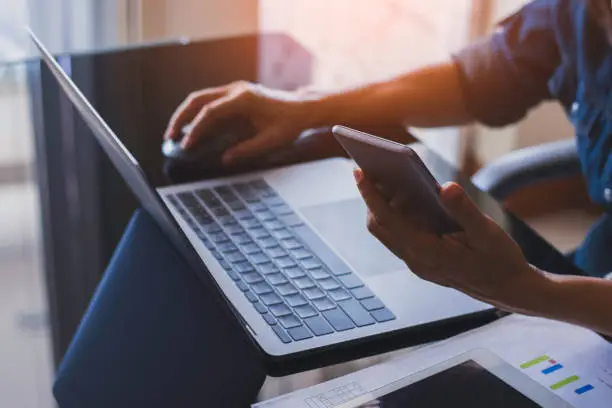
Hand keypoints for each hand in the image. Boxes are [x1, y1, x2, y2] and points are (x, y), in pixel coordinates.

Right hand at [164, 81, 317, 164]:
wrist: (303, 108)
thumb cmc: (290, 123)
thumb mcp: (271, 141)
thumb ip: (247, 150)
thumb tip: (225, 159)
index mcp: (243, 99)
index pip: (210, 112)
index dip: (195, 129)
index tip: (186, 144)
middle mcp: (236, 91)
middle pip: (198, 99)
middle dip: (180, 117)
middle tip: (170, 136)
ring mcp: (235, 90)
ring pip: (201, 98)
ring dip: (186, 114)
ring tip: (175, 133)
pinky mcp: (236, 95)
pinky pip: (210, 101)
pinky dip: (197, 113)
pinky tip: (193, 129)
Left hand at [354, 169, 550, 311]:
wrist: (510, 290)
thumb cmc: (500, 262)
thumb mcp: (488, 234)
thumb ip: (465, 211)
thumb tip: (446, 187)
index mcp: (427, 253)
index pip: (387, 220)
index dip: (371, 195)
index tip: (359, 172)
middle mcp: (416, 261)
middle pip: (379, 226)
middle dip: (371, 199)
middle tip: (372, 169)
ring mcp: (418, 263)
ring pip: (388, 232)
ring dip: (383, 207)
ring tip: (390, 178)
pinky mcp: (423, 261)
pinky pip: (400, 236)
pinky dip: (397, 216)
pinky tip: (410, 197)